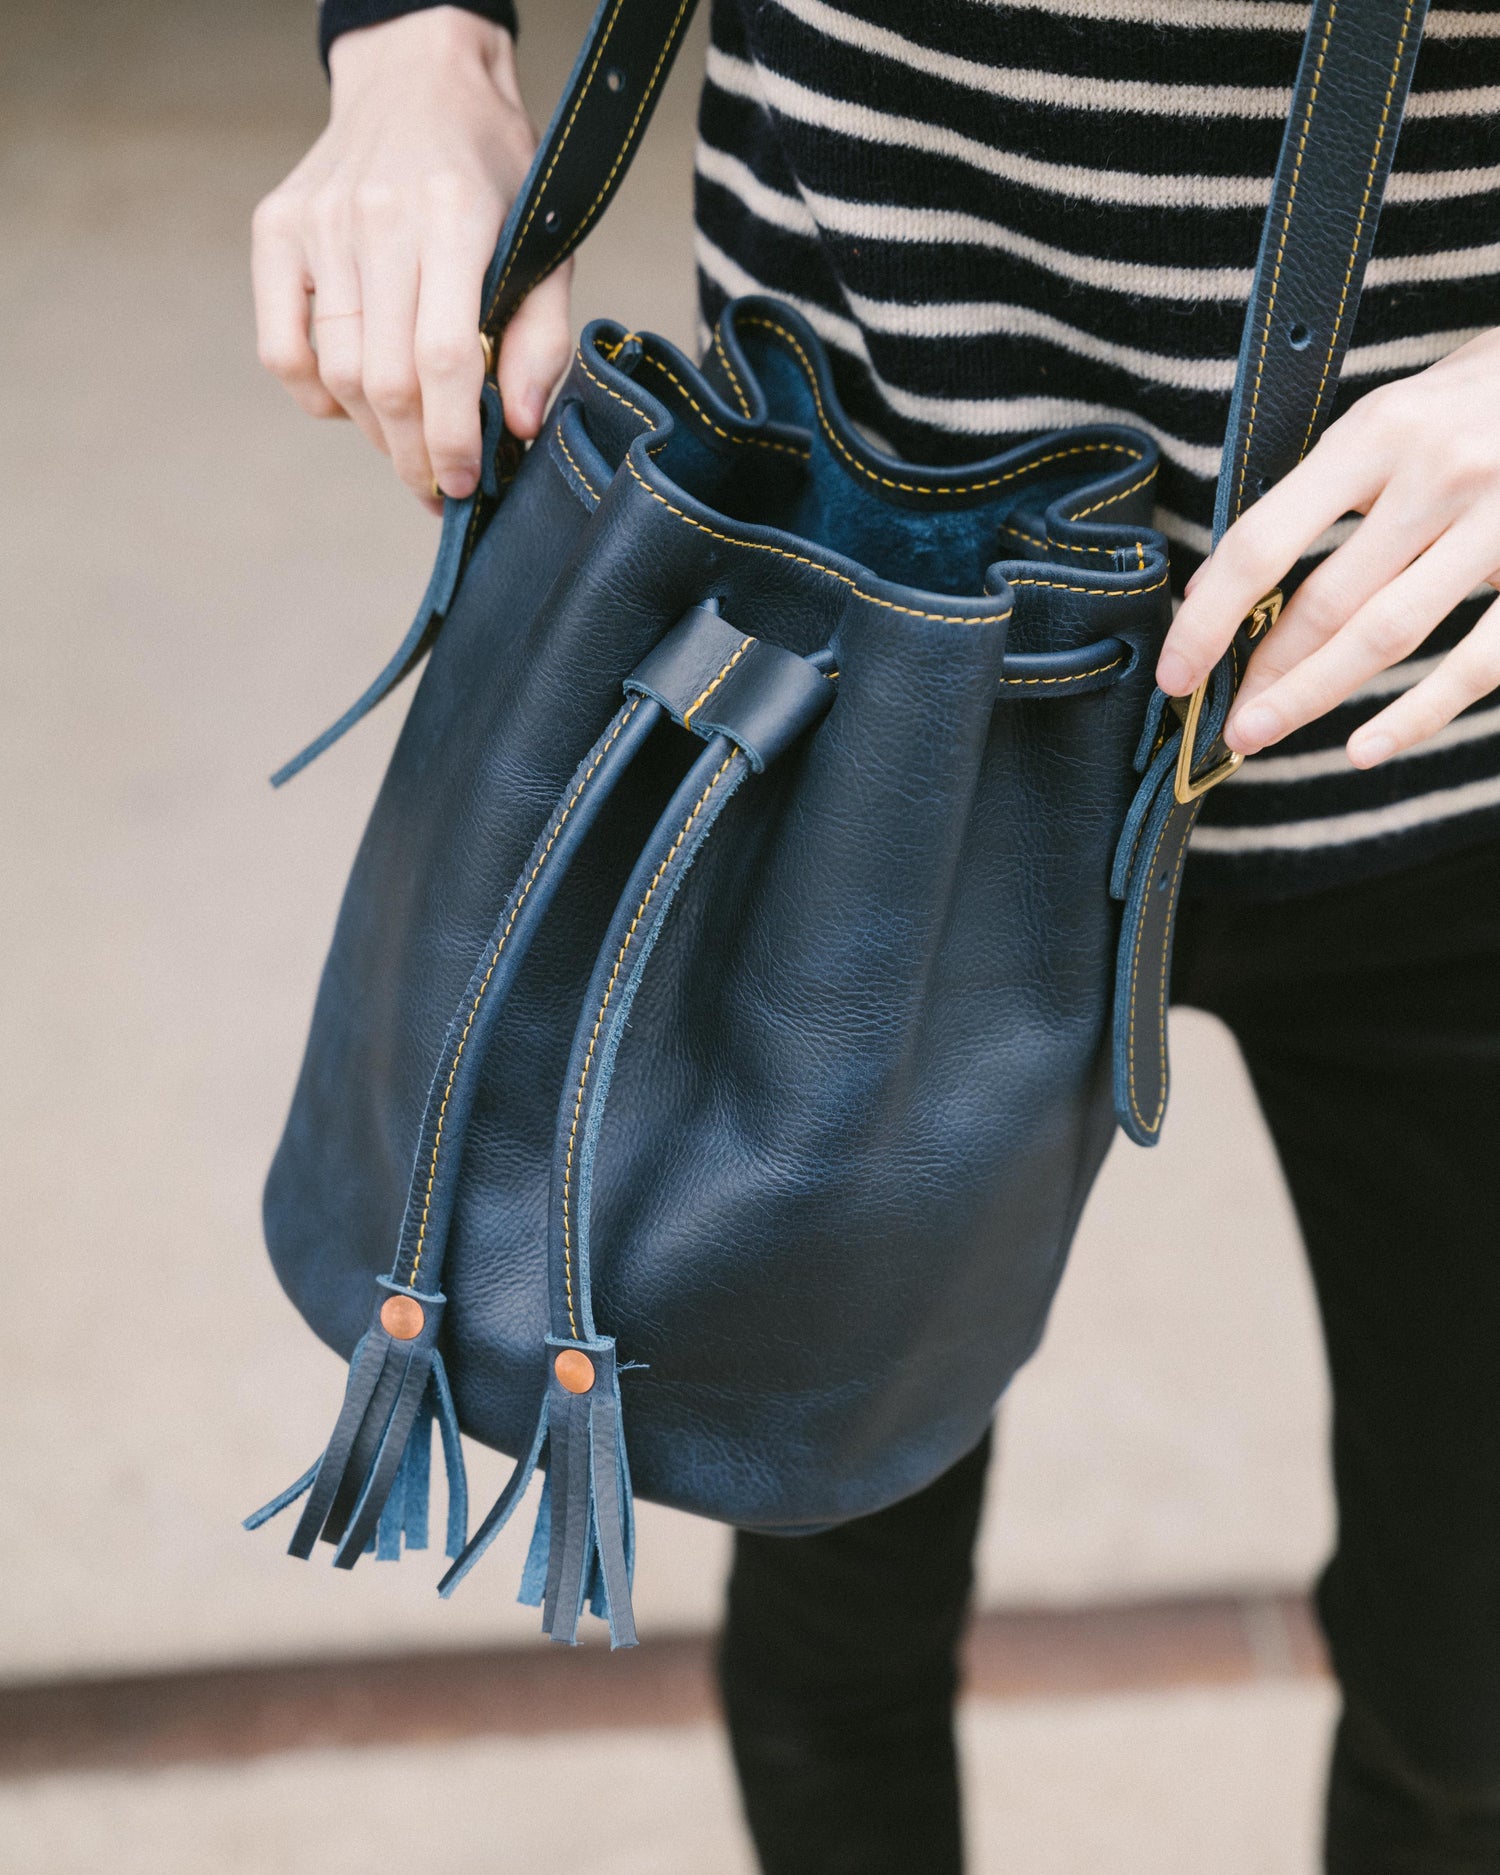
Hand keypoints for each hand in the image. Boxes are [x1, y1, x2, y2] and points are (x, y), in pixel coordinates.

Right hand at [251, 6, 571, 511]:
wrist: (419, 79)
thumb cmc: (492, 171)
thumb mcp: (545, 243)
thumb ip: (540, 337)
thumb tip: (519, 425)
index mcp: (454, 216)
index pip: (446, 358)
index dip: (454, 436)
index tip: (465, 485)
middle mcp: (377, 216)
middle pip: (387, 379)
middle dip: (414, 453)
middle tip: (436, 485)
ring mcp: (318, 222)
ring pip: (338, 372)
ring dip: (374, 433)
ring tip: (408, 448)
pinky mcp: (276, 228)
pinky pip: (282, 348)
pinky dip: (318, 396)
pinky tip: (354, 401)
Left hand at [1156, 325, 1499, 768]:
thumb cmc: (1478, 399)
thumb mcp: (1392, 417)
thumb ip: (1318, 493)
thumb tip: (1218, 585)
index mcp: (1380, 431)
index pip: (1265, 542)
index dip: (1210, 618)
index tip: (1175, 671)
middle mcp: (1440, 473)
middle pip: (1325, 602)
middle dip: (1262, 673)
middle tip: (1222, 722)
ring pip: (1386, 635)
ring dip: (1313, 696)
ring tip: (1262, 734)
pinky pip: (1477, 662)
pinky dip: (1417, 714)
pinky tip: (1366, 747)